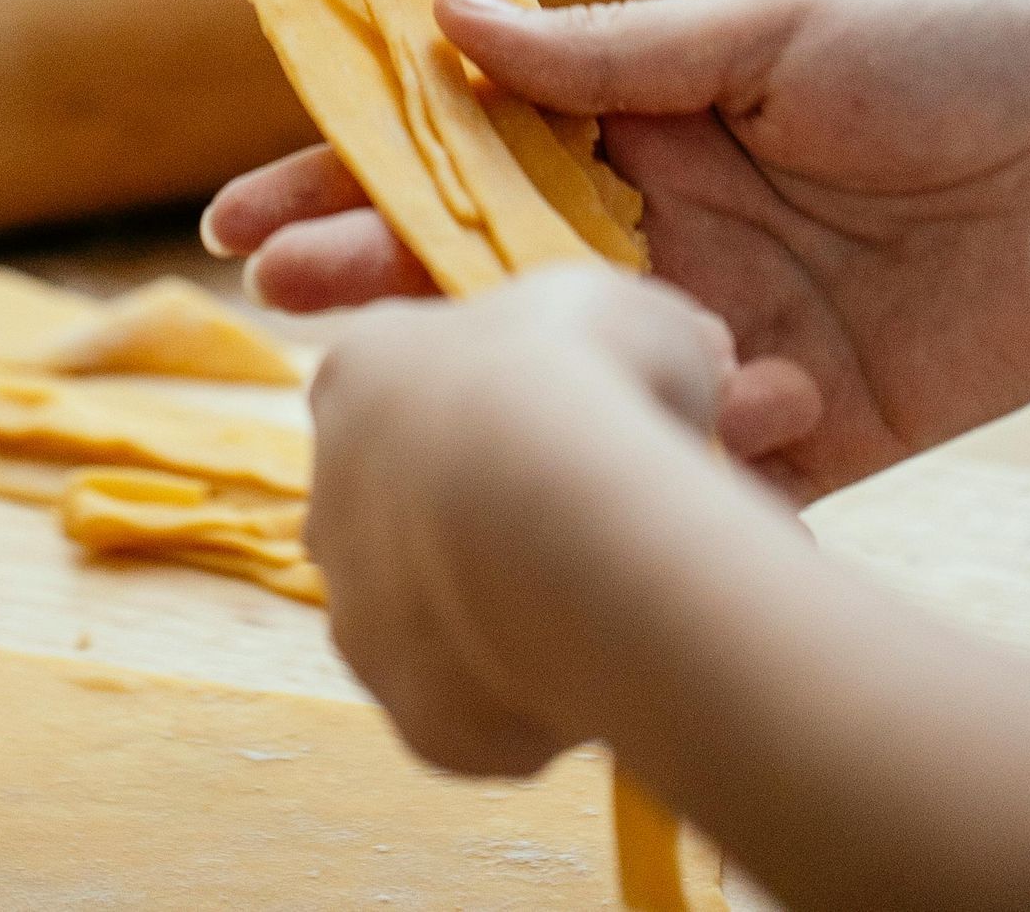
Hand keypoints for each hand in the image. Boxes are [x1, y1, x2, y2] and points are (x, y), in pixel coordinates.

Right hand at [212, 0, 1029, 501]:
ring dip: (482, 373)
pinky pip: (702, 454)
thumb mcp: (772, 28)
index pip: (468, 145)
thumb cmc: (956, 45)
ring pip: (568, 367)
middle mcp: (662, 225)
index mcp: (643, 116)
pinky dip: (661, 450)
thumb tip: (436, 23)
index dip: (355, 171)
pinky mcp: (810, 420)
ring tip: (388, 369)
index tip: (249, 206)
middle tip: (275, 290)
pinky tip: (624, 429)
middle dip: (374, 274)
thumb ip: (610, 53)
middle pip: (487, 263)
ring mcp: (725, 325)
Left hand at [307, 266, 733, 772]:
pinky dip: (532, 699)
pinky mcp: (416, 710)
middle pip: (402, 511)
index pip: (398, 392)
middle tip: (576, 524)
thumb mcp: (633, 318)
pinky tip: (592, 667)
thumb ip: (642, 344)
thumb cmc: (585, 379)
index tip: (558, 428)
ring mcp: (363, 609)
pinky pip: (479, 711)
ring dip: (497, 612)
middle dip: (477, 520)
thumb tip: (695, 359)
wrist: (563, 514)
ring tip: (594, 603)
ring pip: (432, 619)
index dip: (485, 413)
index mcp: (363, 373)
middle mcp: (334, 492)